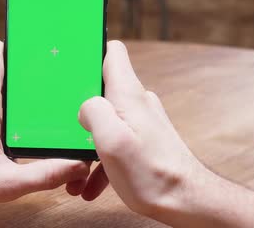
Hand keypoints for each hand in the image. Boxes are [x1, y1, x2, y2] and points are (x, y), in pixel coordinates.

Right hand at [76, 41, 208, 217]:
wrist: (187, 201)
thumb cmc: (154, 175)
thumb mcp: (112, 141)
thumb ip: (94, 112)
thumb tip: (85, 106)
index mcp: (128, 95)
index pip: (112, 52)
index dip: (91, 52)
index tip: (72, 64)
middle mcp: (137, 102)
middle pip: (102, 88)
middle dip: (80, 108)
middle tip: (66, 130)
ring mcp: (141, 120)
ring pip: (106, 120)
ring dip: (88, 142)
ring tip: (78, 171)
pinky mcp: (144, 139)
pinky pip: (116, 140)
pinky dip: (102, 158)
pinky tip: (93, 182)